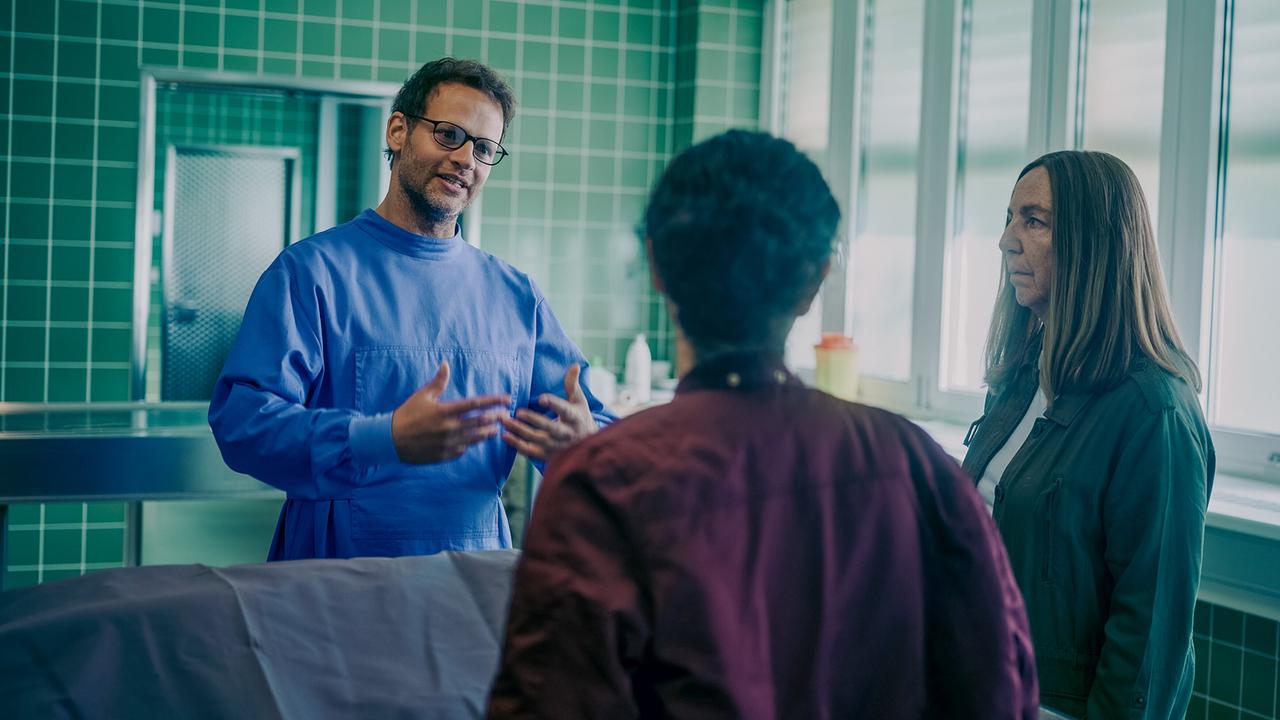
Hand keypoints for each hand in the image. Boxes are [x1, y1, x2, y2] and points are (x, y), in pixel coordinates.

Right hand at [391, 361, 509, 463]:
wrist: (390, 440)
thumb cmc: (406, 415)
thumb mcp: (422, 395)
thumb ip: (438, 381)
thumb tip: (446, 364)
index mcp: (446, 411)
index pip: (477, 404)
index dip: (494, 401)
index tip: (507, 399)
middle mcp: (450, 428)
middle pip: (481, 422)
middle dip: (495, 418)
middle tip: (505, 415)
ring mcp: (448, 443)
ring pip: (475, 438)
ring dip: (487, 433)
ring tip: (495, 429)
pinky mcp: (444, 455)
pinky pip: (463, 450)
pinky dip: (469, 444)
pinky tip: (472, 441)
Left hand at [501, 363, 599, 461]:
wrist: (586, 444)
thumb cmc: (579, 416)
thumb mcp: (579, 400)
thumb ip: (572, 384)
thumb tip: (574, 365)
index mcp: (575, 418)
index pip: (565, 411)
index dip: (554, 404)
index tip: (541, 398)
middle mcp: (566, 434)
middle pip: (549, 427)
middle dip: (532, 420)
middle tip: (517, 412)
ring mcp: (556, 446)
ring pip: (537, 439)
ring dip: (519, 431)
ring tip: (505, 421)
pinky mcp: (547, 455)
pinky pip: (530, 451)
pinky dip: (517, 445)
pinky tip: (505, 436)